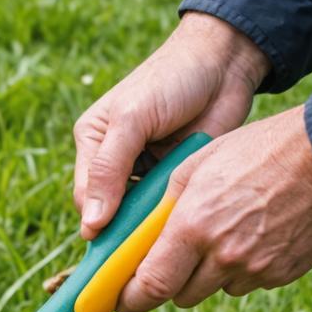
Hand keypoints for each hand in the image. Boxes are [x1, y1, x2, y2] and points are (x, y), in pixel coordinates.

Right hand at [74, 13, 270, 239]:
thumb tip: (89, 225)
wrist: (226, 62)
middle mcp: (114, 164)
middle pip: (108, 214)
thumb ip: (108, 169)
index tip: (110, 249)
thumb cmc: (172, 79)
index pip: (84, 197)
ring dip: (147, 226)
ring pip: (136, 216)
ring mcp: (145, 175)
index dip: (96, 223)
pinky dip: (170, 218)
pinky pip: (165, 210)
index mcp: (92, 145)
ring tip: (162, 236)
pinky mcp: (173, 180)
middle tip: (139, 250)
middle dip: (122, 229)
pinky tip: (179, 225)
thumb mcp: (132, 119)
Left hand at [115, 106, 311, 311]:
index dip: (130, 301)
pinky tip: (256, 233)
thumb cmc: (255, 152)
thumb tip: (132, 241)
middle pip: (179, 296)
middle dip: (171, 282)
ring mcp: (255, 269)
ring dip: (209, 274)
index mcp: (193, 227)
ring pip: (214, 290)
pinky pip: (247, 283)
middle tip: (177, 257)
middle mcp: (222, 255)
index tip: (121, 301)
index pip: (150, 287)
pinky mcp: (281, 274)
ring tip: (226, 232)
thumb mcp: (194, 167)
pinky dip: (243, 268)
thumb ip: (160, 209)